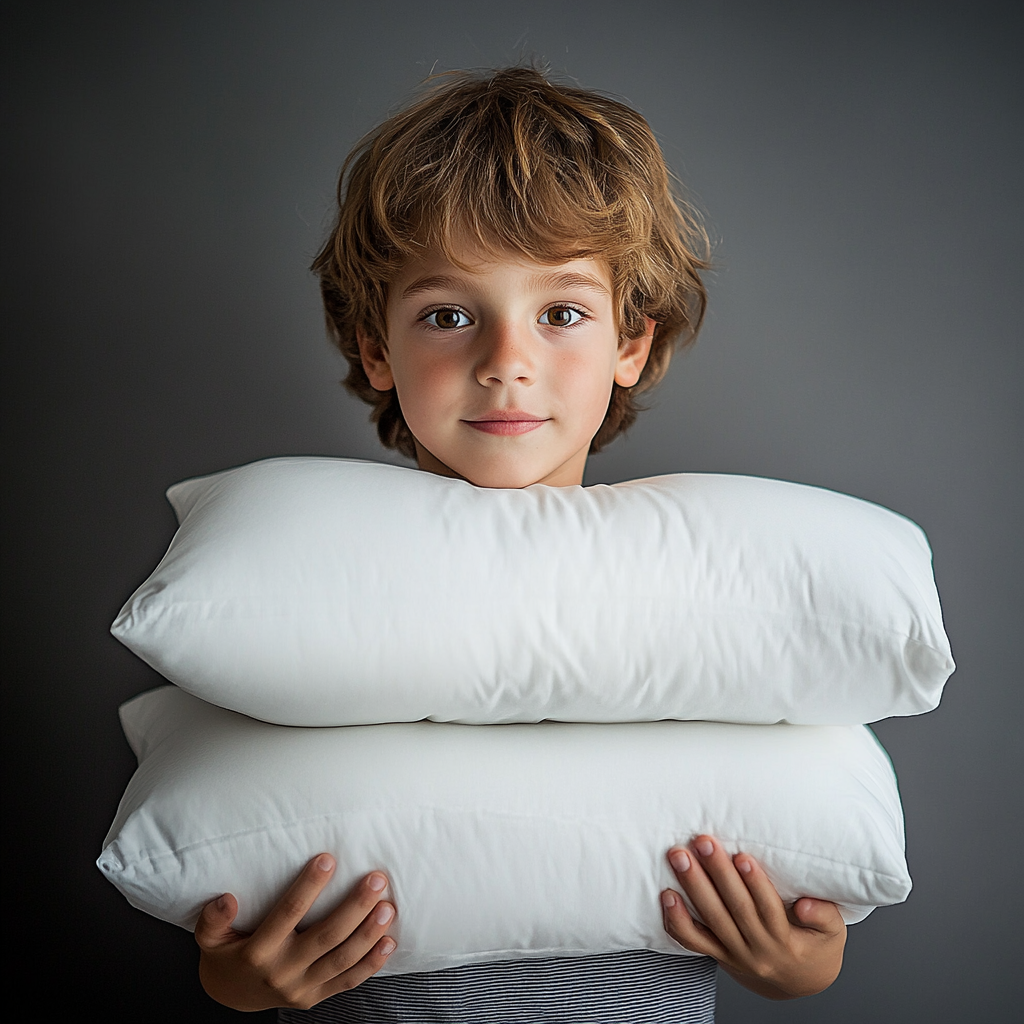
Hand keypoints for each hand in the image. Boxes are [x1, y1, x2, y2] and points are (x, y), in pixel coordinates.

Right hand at [195, 853, 395, 1010]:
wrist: (231, 997)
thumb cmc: (225, 955)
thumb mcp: (209, 939)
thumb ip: (213, 919)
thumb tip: (226, 898)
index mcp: (257, 952)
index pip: (288, 914)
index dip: (309, 887)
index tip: (328, 859)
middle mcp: (282, 972)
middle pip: (325, 937)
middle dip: (354, 907)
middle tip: (376, 879)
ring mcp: (302, 989)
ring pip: (342, 960)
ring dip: (369, 934)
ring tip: (388, 906)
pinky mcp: (315, 998)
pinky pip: (348, 982)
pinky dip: (371, 964)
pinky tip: (389, 941)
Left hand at [661, 835, 845, 999]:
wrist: (799, 983)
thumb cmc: (816, 947)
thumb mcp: (833, 934)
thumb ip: (824, 916)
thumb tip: (803, 905)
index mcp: (786, 942)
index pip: (768, 909)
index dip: (755, 883)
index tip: (741, 856)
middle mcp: (757, 950)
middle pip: (735, 910)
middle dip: (717, 873)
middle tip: (703, 842)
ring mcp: (734, 955)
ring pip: (711, 921)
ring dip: (693, 887)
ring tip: (680, 858)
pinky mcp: (718, 956)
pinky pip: (693, 942)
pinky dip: (676, 920)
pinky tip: (666, 895)